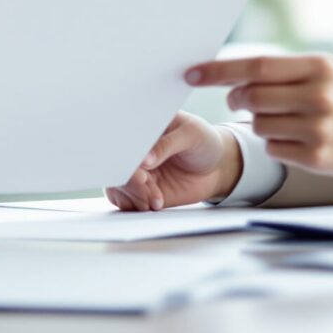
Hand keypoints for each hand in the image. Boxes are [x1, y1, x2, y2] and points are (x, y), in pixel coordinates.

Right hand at [104, 111, 242, 210]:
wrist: (217, 166)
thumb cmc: (204, 141)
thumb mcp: (191, 134)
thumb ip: (168, 144)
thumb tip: (146, 160)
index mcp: (142, 127)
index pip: (121, 138)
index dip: (125, 154)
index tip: (139, 168)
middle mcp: (135, 150)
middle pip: (115, 165)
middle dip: (128, 179)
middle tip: (147, 185)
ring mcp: (137, 171)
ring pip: (116, 185)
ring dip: (133, 194)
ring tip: (156, 199)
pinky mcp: (143, 191)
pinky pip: (126, 201)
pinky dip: (136, 205)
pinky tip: (156, 203)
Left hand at [186, 54, 332, 176]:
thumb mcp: (325, 70)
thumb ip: (282, 71)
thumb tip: (231, 76)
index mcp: (317, 67)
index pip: (255, 66)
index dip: (218, 70)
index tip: (191, 73)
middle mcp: (318, 97)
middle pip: (251, 97)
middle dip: (236, 98)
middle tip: (238, 98)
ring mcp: (319, 130)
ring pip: (259, 126)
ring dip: (259, 122)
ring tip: (282, 118)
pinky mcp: (318, 158)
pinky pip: (273, 149)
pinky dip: (275, 144)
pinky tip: (297, 138)